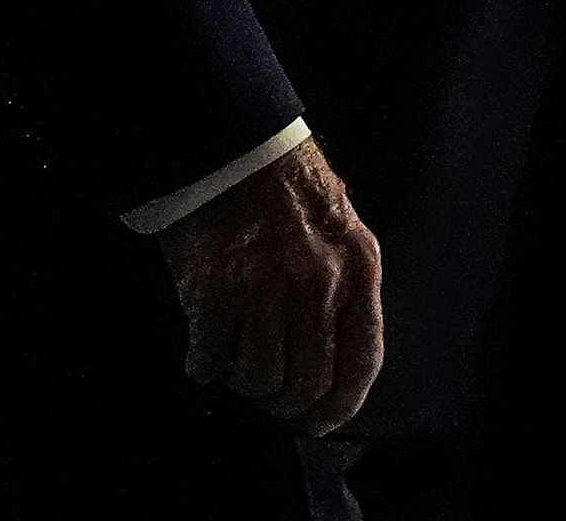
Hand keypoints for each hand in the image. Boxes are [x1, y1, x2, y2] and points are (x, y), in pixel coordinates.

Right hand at [157, 134, 383, 436]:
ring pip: (260, 378)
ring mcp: (264, 290)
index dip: (341, 405)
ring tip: (236, 365)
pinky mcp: (214, 292)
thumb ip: (346, 289)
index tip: (321, 420)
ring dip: (245, 383)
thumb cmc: (287, 186)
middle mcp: (316, 285)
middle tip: (271, 396)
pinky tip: (204, 356)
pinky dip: (205, 367)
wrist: (232, 144)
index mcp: (357, 269)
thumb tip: (335, 360)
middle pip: (308, 381)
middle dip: (287, 401)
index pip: (361, 362)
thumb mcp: (342, 230)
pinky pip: (211, 359)